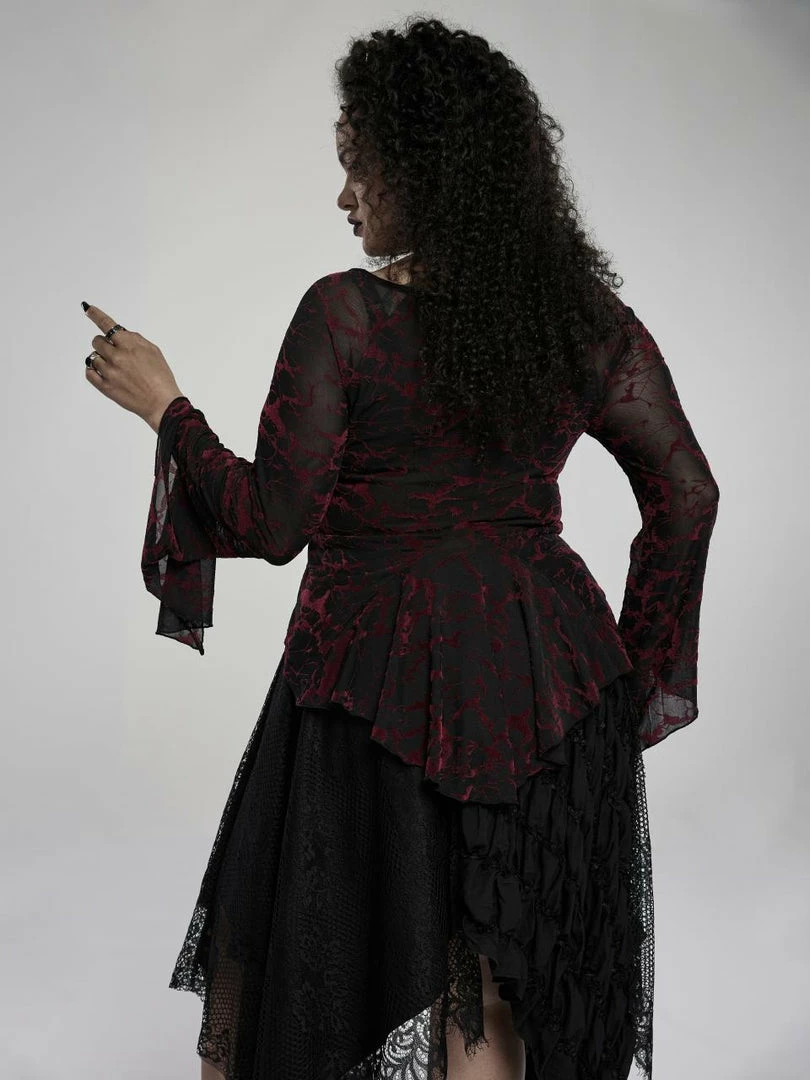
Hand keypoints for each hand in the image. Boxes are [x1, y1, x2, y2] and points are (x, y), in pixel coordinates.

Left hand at [83, 303, 183, 431]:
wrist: (162, 403)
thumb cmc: (161, 378)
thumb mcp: (154, 351)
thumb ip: (135, 339)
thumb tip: (120, 334)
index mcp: (130, 345)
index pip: (107, 325)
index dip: (96, 315)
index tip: (88, 309)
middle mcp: (117, 356)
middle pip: (97, 341)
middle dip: (105, 345)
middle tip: (116, 354)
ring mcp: (109, 372)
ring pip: (93, 357)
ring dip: (102, 360)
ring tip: (117, 369)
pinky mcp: (105, 387)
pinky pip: (89, 373)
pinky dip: (94, 371)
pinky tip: (105, 374)